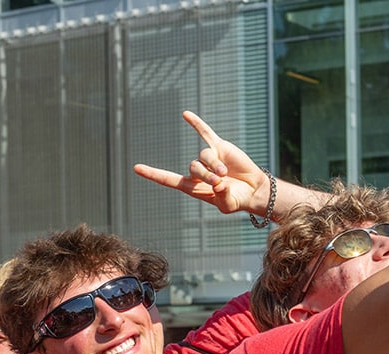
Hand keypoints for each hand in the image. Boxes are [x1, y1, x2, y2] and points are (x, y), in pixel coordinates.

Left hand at [133, 111, 268, 215]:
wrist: (252, 190)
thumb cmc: (236, 200)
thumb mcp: (227, 204)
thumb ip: (221, 197)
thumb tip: (217, 184)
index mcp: (193, 187)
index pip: (169, 179)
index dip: (153, 173)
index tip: (136, 168)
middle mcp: (197, 171)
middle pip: (193, 167)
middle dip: (206, 175)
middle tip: (218, 182)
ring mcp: (207, 158)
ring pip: (203, 156)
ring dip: (214, 165)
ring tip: (225, 174)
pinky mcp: (219, 148)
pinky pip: (205, 133)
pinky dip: (196, 124)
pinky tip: (185, 114)